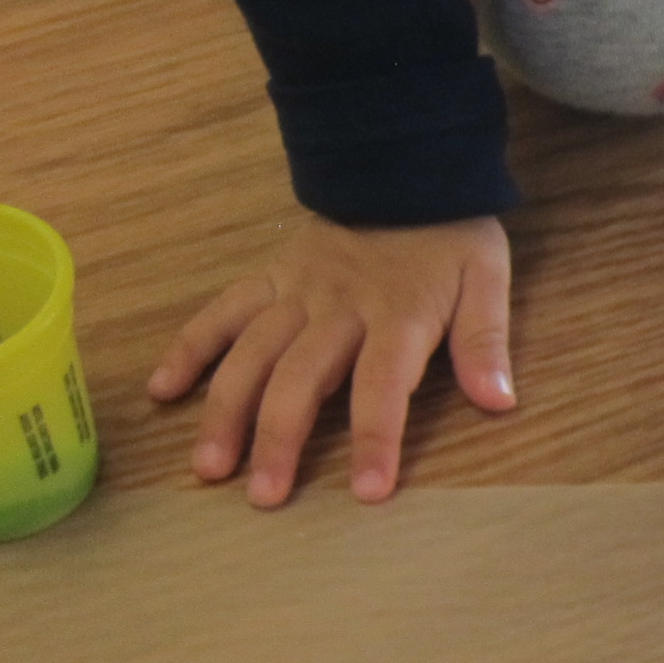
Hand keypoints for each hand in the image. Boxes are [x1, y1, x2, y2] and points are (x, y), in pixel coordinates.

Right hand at [148, 214, 513, 506]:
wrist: (404, 164)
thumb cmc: (449, 235)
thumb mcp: (487, 278)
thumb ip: (486, 341)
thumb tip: (499, 401)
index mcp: (397, 314)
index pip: (382, 385)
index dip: (375, 438)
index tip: (367, 492)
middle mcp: (337, 308)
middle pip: (300, 378)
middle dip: (280, 439)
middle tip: (265, 498)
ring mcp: (295, 293)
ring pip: (250, 354)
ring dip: (226, 411)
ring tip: (209, 468)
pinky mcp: (268, 279)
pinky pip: (221, 313)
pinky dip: (189, 349)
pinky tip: (163, 392)